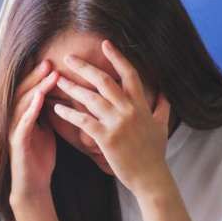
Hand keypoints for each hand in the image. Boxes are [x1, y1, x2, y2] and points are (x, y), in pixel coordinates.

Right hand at [9, 60, 59, 201]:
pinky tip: (39, 98)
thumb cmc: (40, 157)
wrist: (33, 183)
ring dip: (36, 88)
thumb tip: (65, 97)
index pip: (31, 90)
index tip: (56, 62)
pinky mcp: (17, 142)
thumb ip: (51, 113)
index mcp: (24, 115)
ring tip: (49, 75)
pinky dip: (31, 109)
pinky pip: (23, 122)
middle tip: (50, 62)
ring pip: (23, 103)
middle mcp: (16, 119)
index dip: (41, 76)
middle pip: (24, 92)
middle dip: (37, 76)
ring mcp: (15, 129)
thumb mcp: (48, 130)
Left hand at [51, 40, 171, 197]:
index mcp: (141, 105)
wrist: (151, 176)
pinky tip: (57, 109)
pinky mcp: (106, 138)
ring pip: (91, 98)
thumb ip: (162, 106)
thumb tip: (165, 92)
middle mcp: (129, 110)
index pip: (129, 74)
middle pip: (104, 81)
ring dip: (72, 88)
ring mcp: (117, 123)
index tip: (104, 44)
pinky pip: (83, 121)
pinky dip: (68, 114)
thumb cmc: (155, 152)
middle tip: (68, 58)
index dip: (117, 57)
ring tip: (57, 81)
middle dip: (84, 67)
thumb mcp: (162, 125)